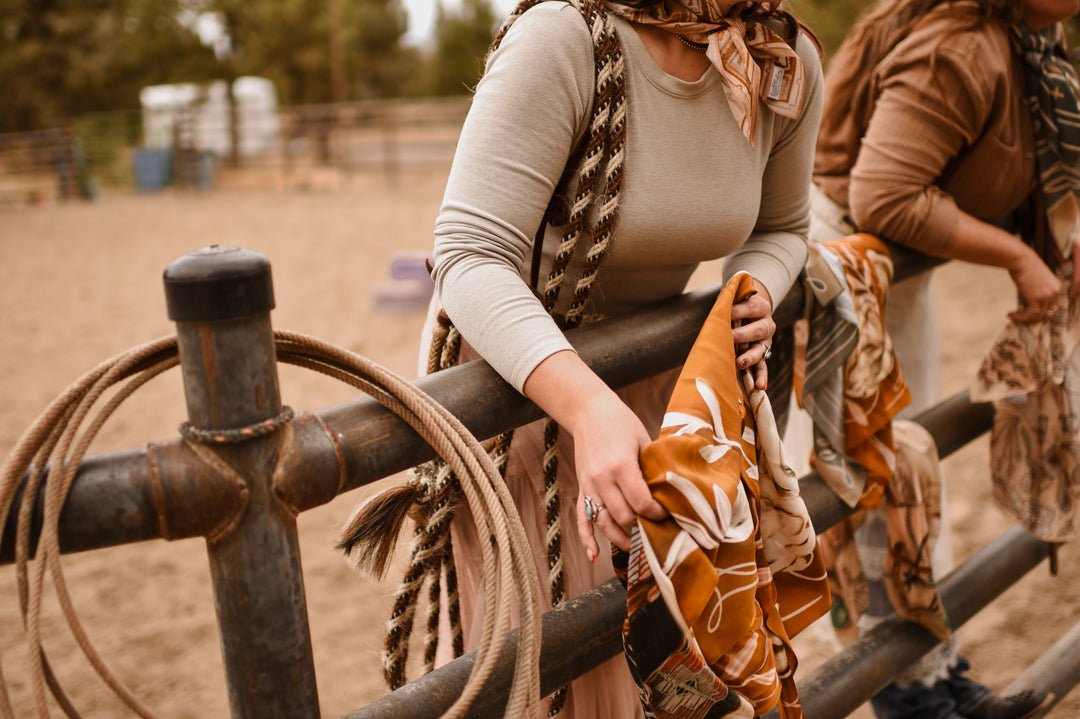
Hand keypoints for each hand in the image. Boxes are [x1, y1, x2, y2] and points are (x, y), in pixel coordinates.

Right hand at [570, 392, 666, 558]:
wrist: (588, 412)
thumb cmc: (620, 423)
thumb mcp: (643, 441)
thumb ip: (653, 468)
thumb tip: (671, 493)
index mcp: (621, 466)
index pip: (641, 503)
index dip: (657, 514)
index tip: (668, 514)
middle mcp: (602, 480)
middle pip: (624, 517)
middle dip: (642, 527)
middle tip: (658, 529)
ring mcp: (589, 486)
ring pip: (604, 523)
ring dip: (620, 539)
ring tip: (636, 546)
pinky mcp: (581, 488)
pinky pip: (581, 519)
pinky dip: (586, 539)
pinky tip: (594, 555)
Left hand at [730, 278, 774, 389]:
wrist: (750, 311)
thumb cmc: (737, 306)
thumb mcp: (735, 302)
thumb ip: (728, 305)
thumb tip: (715, 312)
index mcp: (761, 307)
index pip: (750, 308)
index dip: (737, 311)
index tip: (724, 313)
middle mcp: (767, 324)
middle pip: (758, 330)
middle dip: (742, 334)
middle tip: (730, 337)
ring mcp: (766, 342)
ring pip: (760, 350)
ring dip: (750, 357)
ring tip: (740, 363)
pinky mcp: (763, 355)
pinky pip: (763, 367)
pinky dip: (762, 377)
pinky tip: (760, 386)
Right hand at [1007, 248, 1062, 322]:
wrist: (1020, 259)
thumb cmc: (1024, 265)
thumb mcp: (1036, 279)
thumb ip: (1037, 290)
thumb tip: (1027, 300)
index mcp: (1056, 287)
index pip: (1053, 307)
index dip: (1042, 313)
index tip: (1028, 312)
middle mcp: (1055, 292)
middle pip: (1048, 314)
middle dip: (1035, 319)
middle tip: (1022, 317)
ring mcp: (1047, 296)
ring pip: (1039, 317)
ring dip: (1025, 319)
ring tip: (1014, 316)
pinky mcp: (1036, 298)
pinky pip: (1031, 315)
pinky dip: (1020, 318)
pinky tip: (1011, 314)